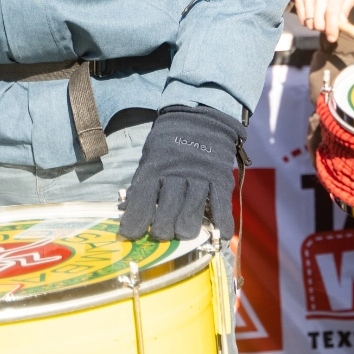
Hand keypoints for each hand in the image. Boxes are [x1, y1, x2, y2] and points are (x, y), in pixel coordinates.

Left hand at [119, 105, 243, 240]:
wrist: (202, 117)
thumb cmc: (170, 144)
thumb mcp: (151, 158)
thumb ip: (145, 185)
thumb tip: (132, 215)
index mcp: (155, 167)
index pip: (142, 201)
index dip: (135, 223)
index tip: (132, 235)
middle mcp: (177, 174)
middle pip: (167, 214)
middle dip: (162, 231)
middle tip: (162, 233)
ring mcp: (201, 177)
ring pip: (191, 215)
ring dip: (185, 230)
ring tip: (182, 233)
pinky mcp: (221, 179)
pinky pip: (221, 206)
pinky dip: (221, 224)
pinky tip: (219, 236)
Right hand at [293, 0, 353, 43]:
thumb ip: (346, 9)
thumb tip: (341, 23)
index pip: (332, 12)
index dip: (331, 28)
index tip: (332, 38)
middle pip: (318, 19)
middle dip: (323, 28)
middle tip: (327, 27)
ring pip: (308, 19)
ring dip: (314, 26)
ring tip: (320, 21)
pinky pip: (301, 16)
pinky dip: (306, 21)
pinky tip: (312, 18)